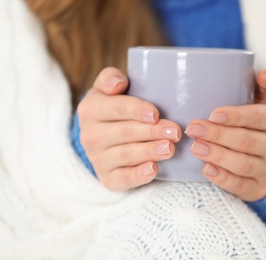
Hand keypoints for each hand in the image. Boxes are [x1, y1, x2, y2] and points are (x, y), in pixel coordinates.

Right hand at [77, 67, 181, 190]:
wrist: (102, 138)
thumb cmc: (114, 109)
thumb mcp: (107, 90)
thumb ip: (110, 78)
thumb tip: (119, 82)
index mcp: (90, 109)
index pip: (116, 108)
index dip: (136, 110)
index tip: (156, 114)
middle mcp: (89, 135)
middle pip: (125, 133)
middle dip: (152, 132)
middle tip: (175, 132)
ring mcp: (97, 159)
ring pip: (126, 155)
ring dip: (149, 152)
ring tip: (170, 148)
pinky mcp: (107, 178)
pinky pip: (122, 179)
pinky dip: (138, 176)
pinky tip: (153, 169)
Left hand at [185, 68, 265, 200]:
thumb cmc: (258, 117)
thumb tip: (264, 73)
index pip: (259, 118)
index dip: (237, 116)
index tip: (213, 114)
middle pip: (248, 142)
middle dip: (218, 135)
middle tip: (193, 129)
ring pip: (244, 165)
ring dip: (217, 156)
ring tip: (195, 147)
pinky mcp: (260, 188)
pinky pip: (242, 187)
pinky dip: (223, 179)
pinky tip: (206, 170)